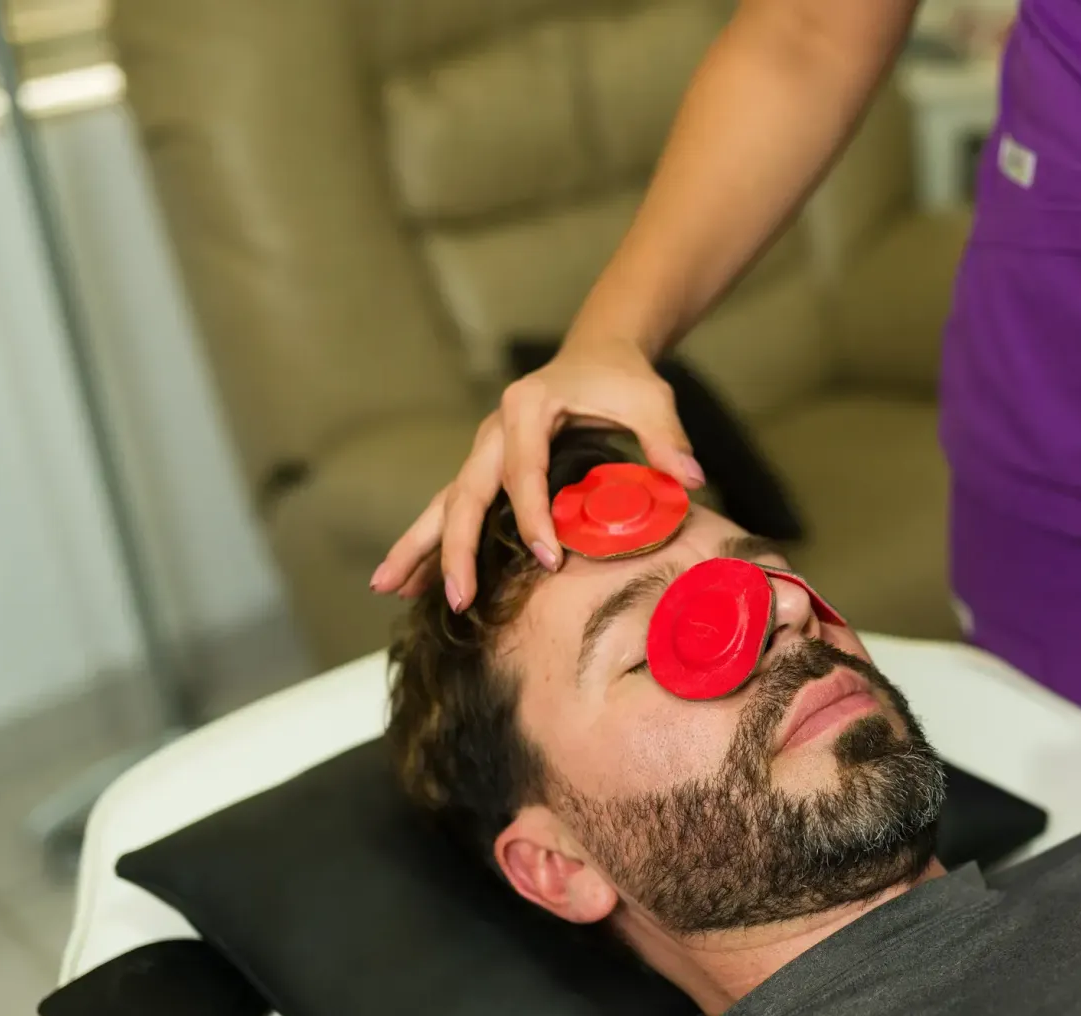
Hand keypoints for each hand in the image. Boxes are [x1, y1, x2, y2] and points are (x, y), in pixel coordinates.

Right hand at [369, 337, 704, 609]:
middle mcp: (494, 430)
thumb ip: (667, 439)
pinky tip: (413, 581)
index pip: (523, 470)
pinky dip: (433, 542)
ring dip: (418, 545)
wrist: (597, 354)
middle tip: (456, 597)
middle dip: (457, 547)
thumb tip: (692, 479)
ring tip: (387, 587)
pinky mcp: (486, 469)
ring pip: (446, 503)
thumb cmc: (622, 378)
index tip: (547, 559)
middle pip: (466, 492)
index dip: (531, 515)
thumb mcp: (650, 399)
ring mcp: (484, 451)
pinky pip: (454, 509)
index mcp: (528, 407)